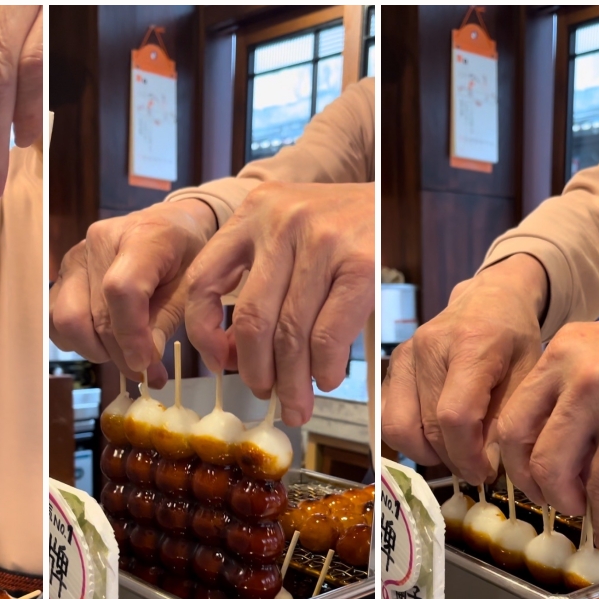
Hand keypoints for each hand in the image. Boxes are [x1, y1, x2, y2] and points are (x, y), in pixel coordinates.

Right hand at [49, 199, 217, 386]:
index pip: (120, 290)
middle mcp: (97, 243)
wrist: (168, 227)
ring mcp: (74, 258)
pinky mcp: (62, 275)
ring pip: (66, 321)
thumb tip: (144, 364)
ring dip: (95, 349)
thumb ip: (166, 322)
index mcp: (140, 237)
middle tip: (145, 372)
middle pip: (94, 315)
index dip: (130, 335)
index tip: (146, 365)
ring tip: (123, 351)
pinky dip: (77, 340)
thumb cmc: (184, 256)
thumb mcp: (189, 287)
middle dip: (119, 355)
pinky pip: (55, 320)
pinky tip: (103, 340)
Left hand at [184, 182, 373, 426]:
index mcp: (251, 213)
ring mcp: (322, 239)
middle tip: (266, 396)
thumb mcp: (285, 235)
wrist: (395, 194)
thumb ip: (257, 282)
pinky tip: (326, 379)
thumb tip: (233, 354)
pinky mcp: (361, 261)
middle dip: (256, 373)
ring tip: (296, 404)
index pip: (203, 282)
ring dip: (292, 382)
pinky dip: (324, 368)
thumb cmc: (336, 225)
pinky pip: (329, 334)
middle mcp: (281, 222)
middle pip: (252, 319)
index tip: (218, 363)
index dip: (203, 334)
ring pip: (291, 333)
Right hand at [381, 254, 547, 481]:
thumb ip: (508, 420)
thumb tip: (486, 467)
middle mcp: (428, 347)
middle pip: (427, 427)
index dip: (467, 455)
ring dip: (427, 452)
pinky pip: (387, 417)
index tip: (484, 473)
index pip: (454, 416)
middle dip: (452, 459)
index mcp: (471, 345)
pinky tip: (435, 437)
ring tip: (454, 451)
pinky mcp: (391, 366)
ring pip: (399, 428)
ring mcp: (404, 355)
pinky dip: (409, 437)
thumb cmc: (514, 338)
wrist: (489, 299)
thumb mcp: (528, 375)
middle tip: (476, 467)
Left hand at [498, 290, 598, 549]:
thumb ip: (562, 397)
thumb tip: (545, 468)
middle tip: (570, 508)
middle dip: (557, 500)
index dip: (517, 469)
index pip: (512, 428)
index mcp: (560, 358)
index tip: (533, 486)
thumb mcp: (593, 353)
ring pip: (598, 488)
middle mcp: (587, 380)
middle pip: (547, 465)